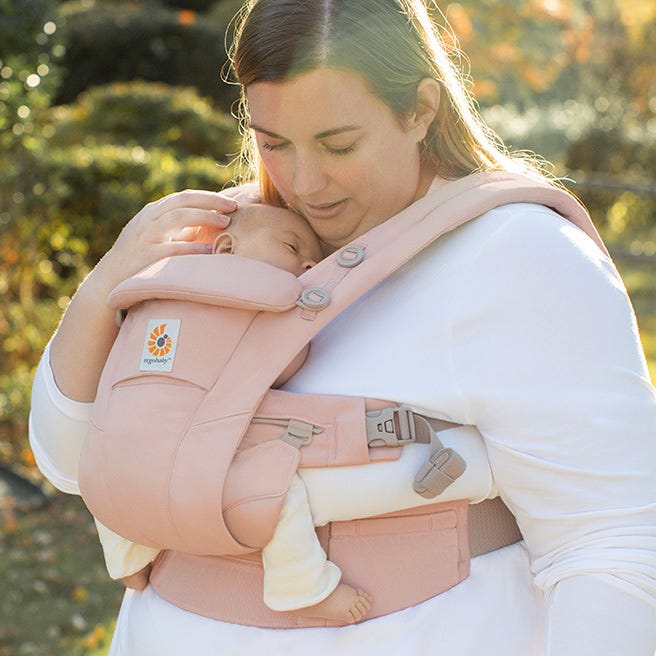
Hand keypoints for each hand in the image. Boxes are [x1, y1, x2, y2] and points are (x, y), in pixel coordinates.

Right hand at [92, 189, 237, 294]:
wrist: (109, 280)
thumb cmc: (140, 258)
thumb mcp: (157, 237)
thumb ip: (180, 229)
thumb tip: (212, 223)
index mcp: (153, 212)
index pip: (184, 197)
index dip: (209, 197)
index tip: (231, 203)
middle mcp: (149, 220)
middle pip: (183, 201)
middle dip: (211, 201)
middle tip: (233, 207)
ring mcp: (146, 237)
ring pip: (177, 217)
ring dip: (204, 217)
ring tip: (225, 222)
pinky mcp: (146, 256)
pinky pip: (173, 249)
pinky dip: (193, 247)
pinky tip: (210, 249)